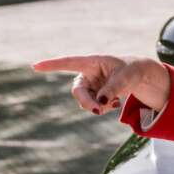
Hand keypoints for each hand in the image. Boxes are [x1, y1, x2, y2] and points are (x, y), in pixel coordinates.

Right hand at [31, 54, 169, 115]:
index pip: (69, 63)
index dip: (52, 64)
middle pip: (78, 91)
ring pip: (85, 102)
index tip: (35, 66)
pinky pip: (93, 106)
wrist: (138, 76)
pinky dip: (103, 108)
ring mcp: (89, 86)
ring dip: (98, 106)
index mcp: (92, 62)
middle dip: (87, 102)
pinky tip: (115, 103)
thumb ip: (112, 89)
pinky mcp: (93, 95)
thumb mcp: (125, 78)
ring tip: (115, 102)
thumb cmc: (131, 71)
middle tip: (98, 111)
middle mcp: (87, 74)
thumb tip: (100, 103)